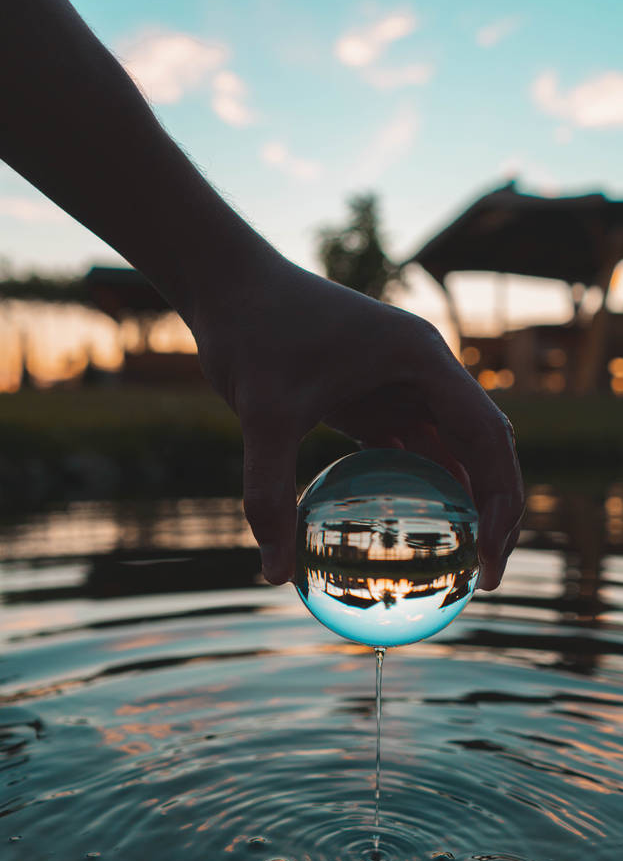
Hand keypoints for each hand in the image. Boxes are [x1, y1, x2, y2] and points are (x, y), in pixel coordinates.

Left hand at [192, 257, 523, 588]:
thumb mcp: (264, 414)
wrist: (227, 285)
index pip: (487, 437)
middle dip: (492, 507)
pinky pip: (408, 444)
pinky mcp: (371, 393)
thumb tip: (274, 576)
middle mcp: (424, 369)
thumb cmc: (253, 331)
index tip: (489, 559)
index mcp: (423, 359)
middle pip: (482, 444)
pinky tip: (409, 524)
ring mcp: (399, 381)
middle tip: (484, 573)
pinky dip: (416, 483)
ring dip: (457, 498)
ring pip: (448, 447)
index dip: (501, 500)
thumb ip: (270, 492)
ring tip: (456, 559)